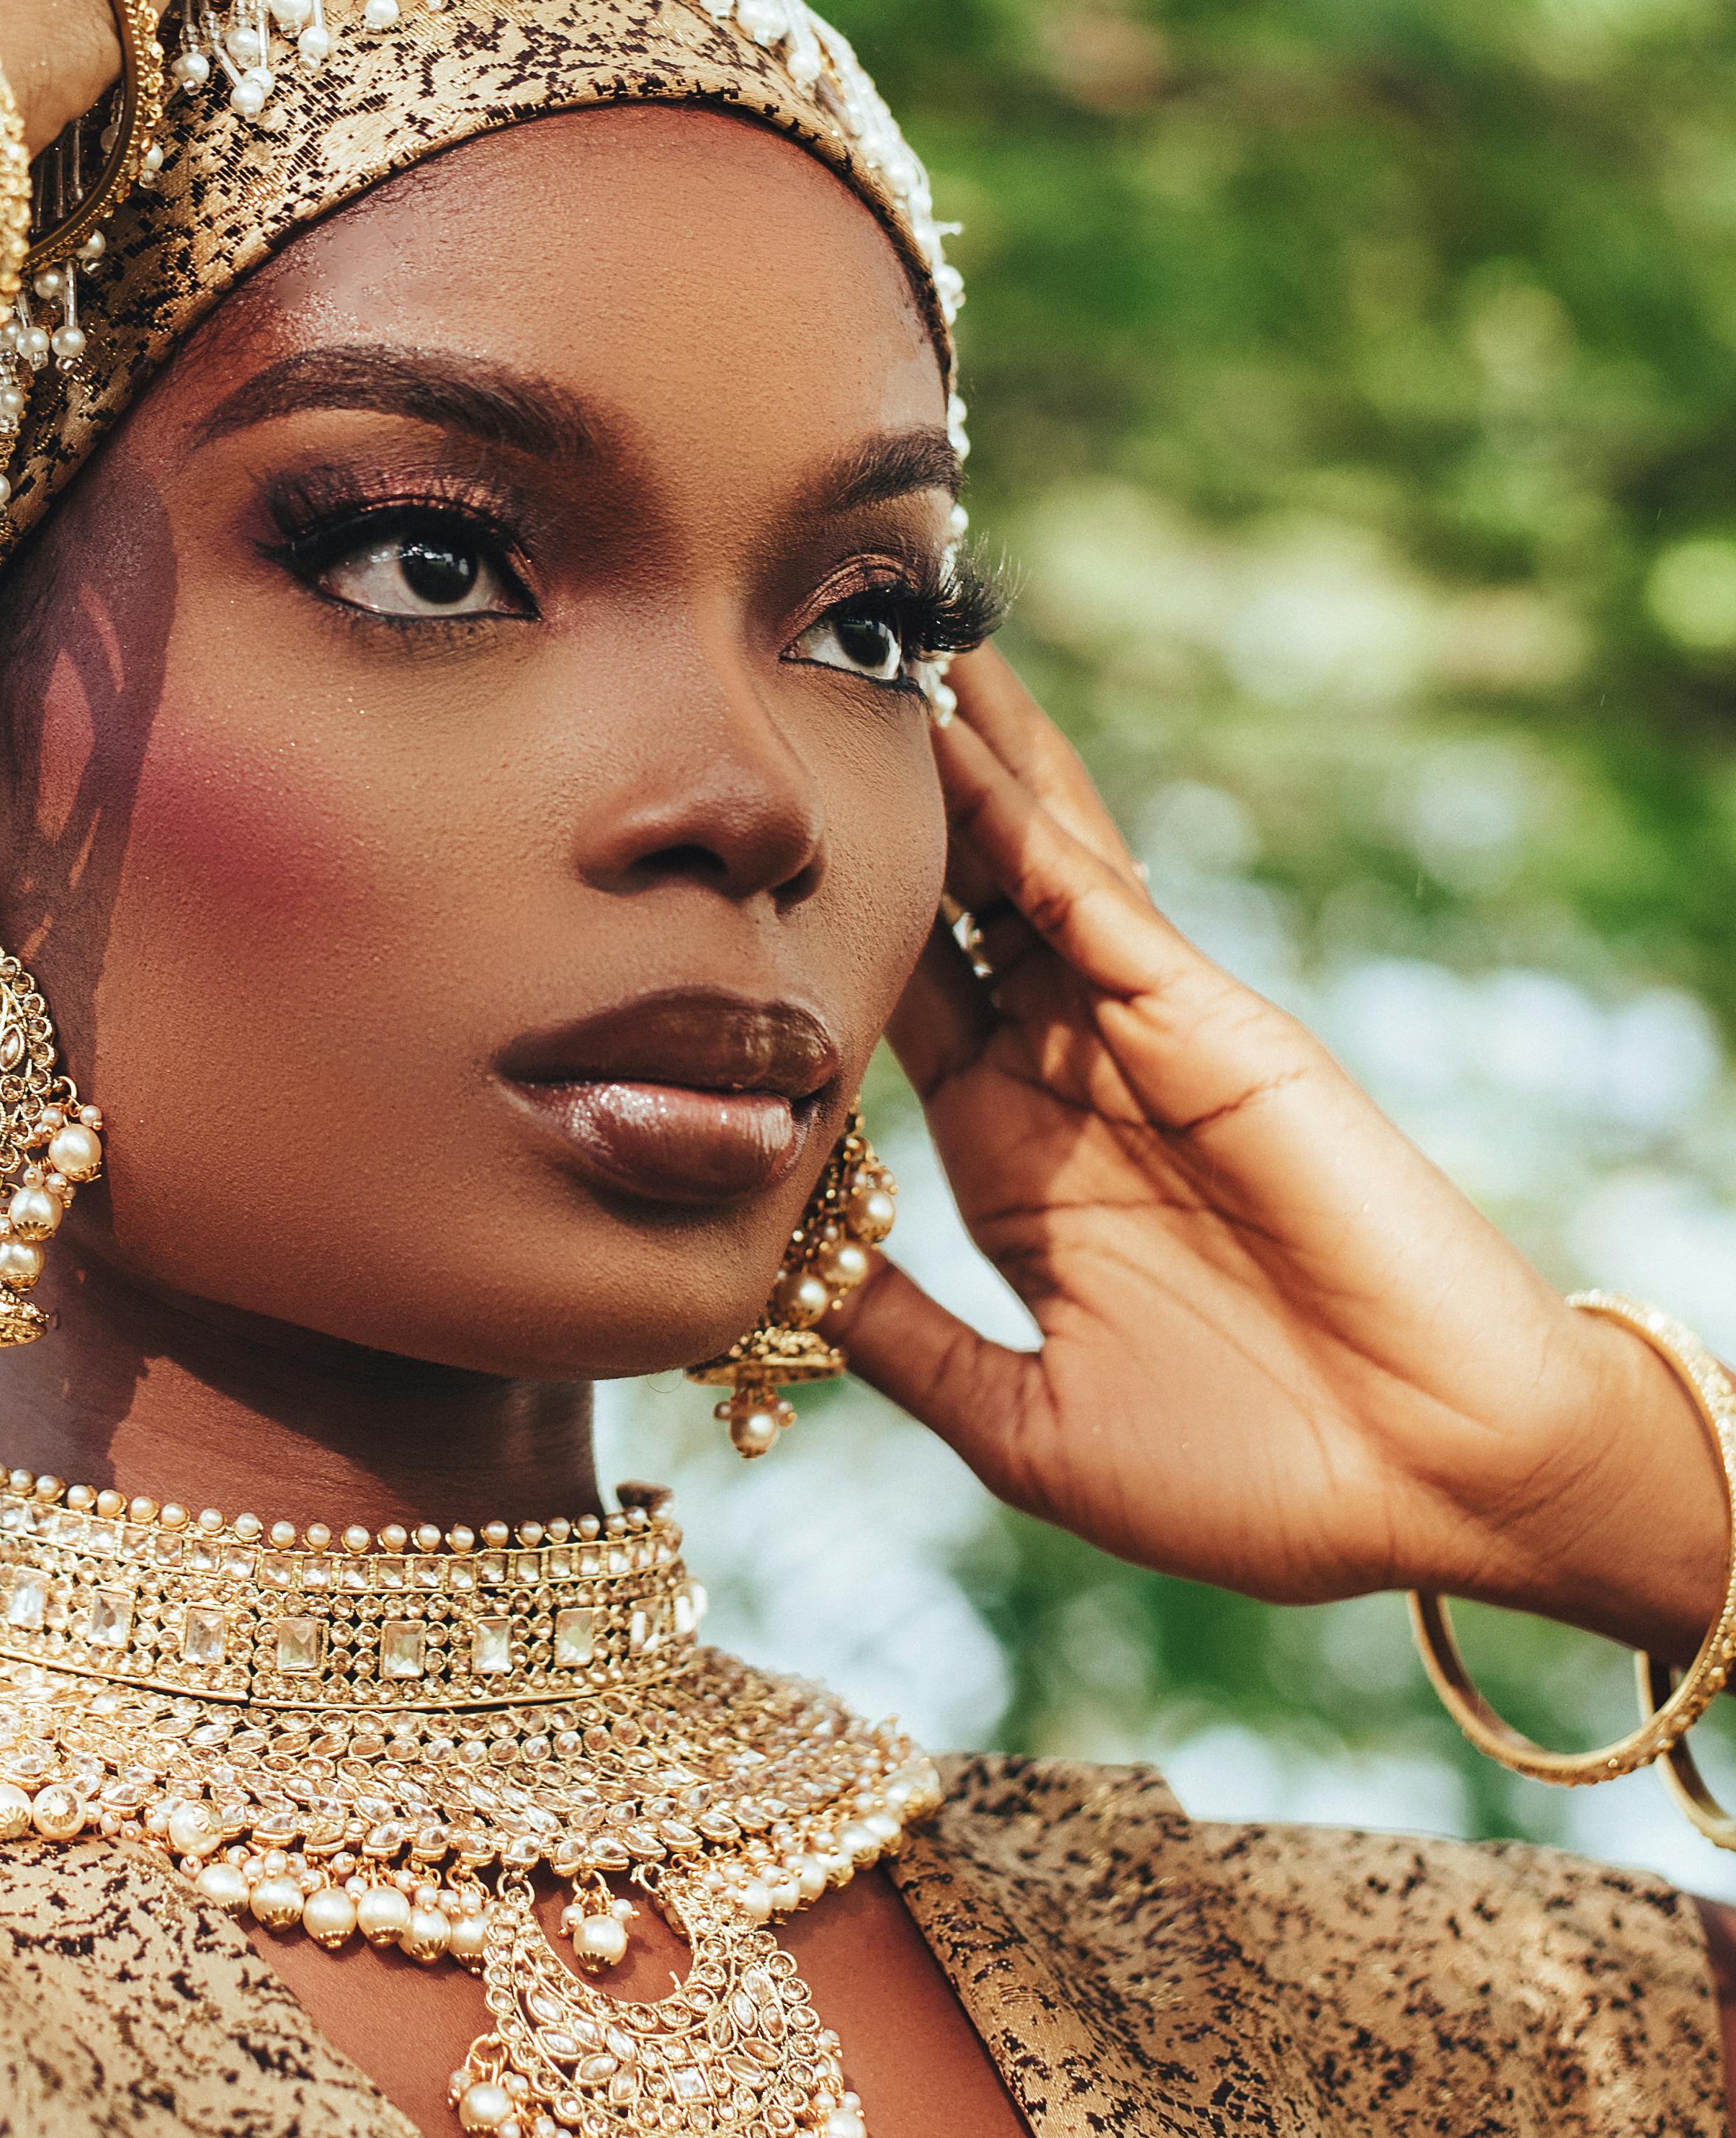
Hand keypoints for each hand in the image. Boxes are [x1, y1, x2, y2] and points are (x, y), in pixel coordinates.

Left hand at [844, 648, 1729, 1663]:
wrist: (1426, 1492)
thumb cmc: (1248, 1483)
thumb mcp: (1019, 1421)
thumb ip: (898, 1339)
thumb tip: (759, 1291)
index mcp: (1012, 1160)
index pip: (888, 1007)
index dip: (809, 921)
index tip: (711, 846)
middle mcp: (1066, 1075)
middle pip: (947, 904)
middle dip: (878, 801)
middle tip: (777, 677)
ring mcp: (1140, 1037)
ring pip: (1021, 864)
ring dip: (954, 760)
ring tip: (875, 644)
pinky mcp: (1211, 1026)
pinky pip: (1097, 902)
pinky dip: (1025, 816)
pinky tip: (963, 737)